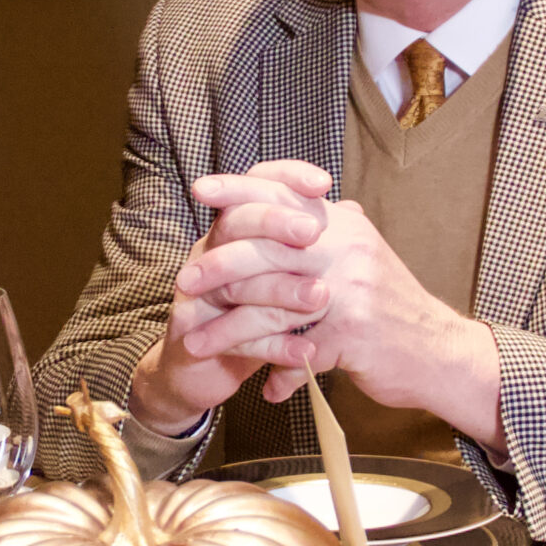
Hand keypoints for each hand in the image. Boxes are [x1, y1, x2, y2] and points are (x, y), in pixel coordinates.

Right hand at [126, 161, 335, 433]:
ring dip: (280, 289)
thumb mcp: (281, 274)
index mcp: (233, 230)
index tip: (323, 184)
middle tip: (314, 232)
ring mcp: (196, 291)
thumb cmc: (249, 313)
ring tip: (321, 297)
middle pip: (238, 222)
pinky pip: (233, 337)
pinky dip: (274, 346)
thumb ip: (310, 245)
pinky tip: (307, 353)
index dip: (286, 179)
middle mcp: (210, 251)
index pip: (255, 187)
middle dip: (277, 222)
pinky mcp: (193, 333)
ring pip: (236, 282)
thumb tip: (351, 210)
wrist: (202, 367)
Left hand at [177, 193, 502, 443]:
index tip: (202, 190)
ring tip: (195, 343)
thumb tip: (296, 207)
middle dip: (219, 264)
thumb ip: (328, 237)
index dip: (241, 189)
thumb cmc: (393, 311)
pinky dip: (276, 372)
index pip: (286, 194)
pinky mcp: (353, 333)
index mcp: (345, 226)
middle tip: (185, 281)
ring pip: (273, 305)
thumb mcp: (363, 259)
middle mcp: (347, 250)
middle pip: (269, 246)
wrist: (442, 353)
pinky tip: (263, 388)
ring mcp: (351, 291)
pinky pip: (297, 352)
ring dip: (229, 328)